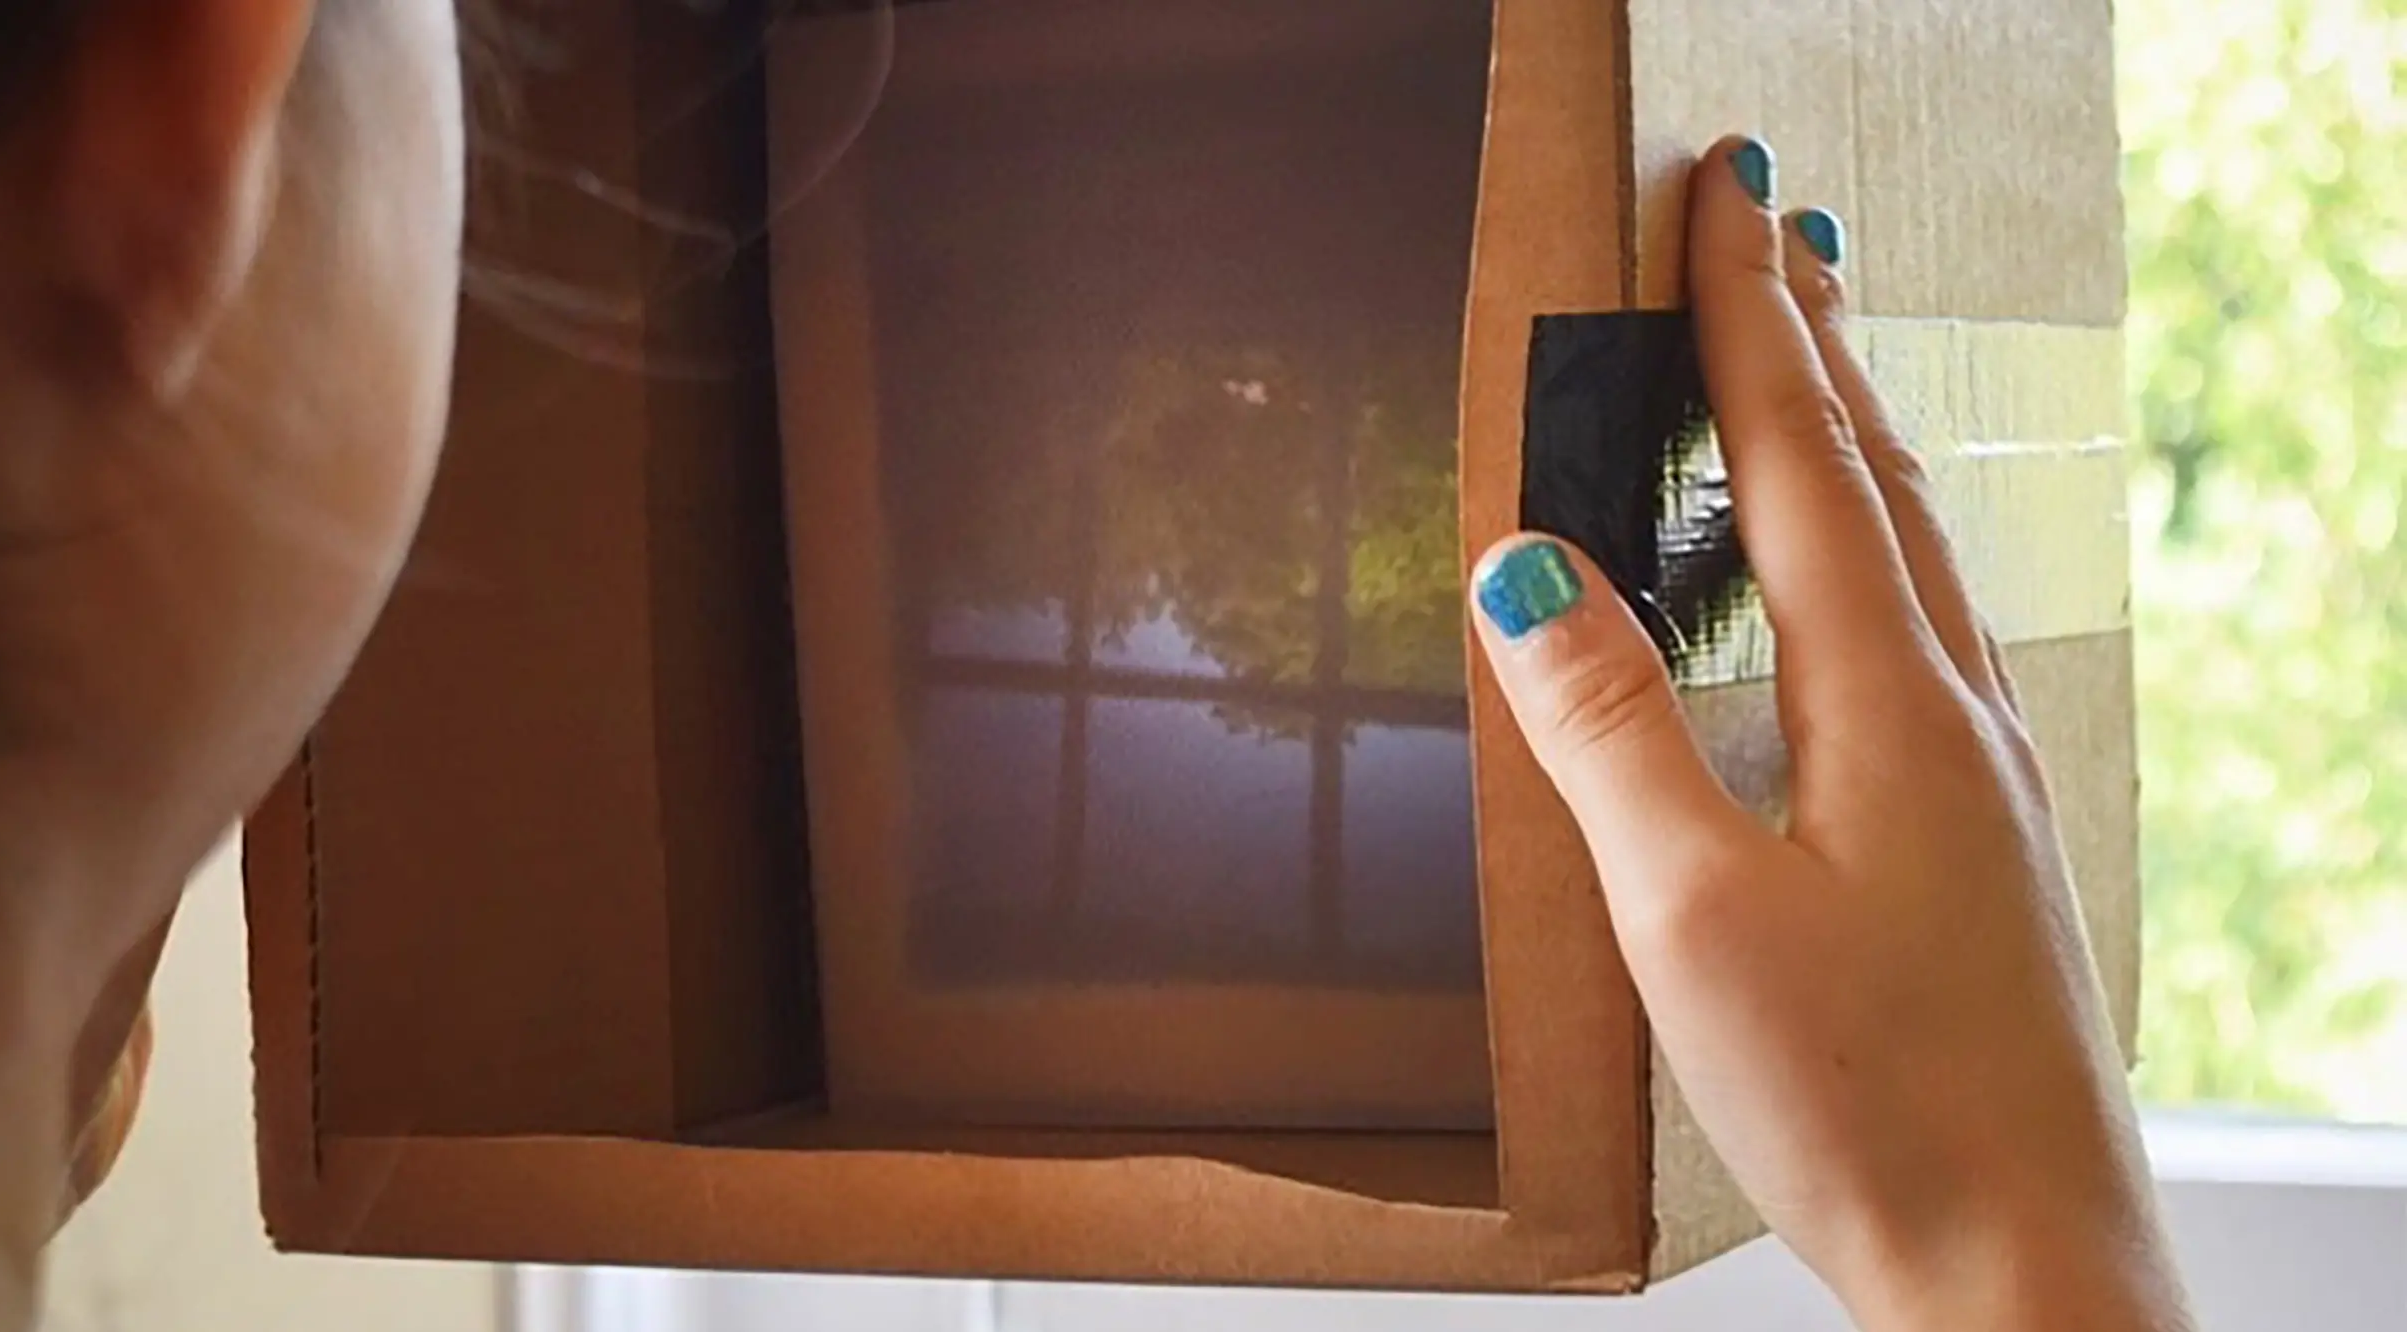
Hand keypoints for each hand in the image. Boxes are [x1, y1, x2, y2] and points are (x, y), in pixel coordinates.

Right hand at [1468, 137, 2192, 1330]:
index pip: (1806, 464)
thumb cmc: (1871, 1111)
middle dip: (1816, 342)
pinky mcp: (1975, 848)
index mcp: (1889, 710)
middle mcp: (1956, 720)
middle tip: (1776, 230)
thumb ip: (1610, 732)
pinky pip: (1918, 636)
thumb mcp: (1693, 918)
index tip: (1719, 206)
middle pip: (1882, 480)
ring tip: (1812, 364)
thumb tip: (1527, 569)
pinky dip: (1871, 548)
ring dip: (1854, 437)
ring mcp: (1981, 784)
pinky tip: (1852, 592)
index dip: (1751, 326)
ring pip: (1912, 556)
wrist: (2026, 1274)